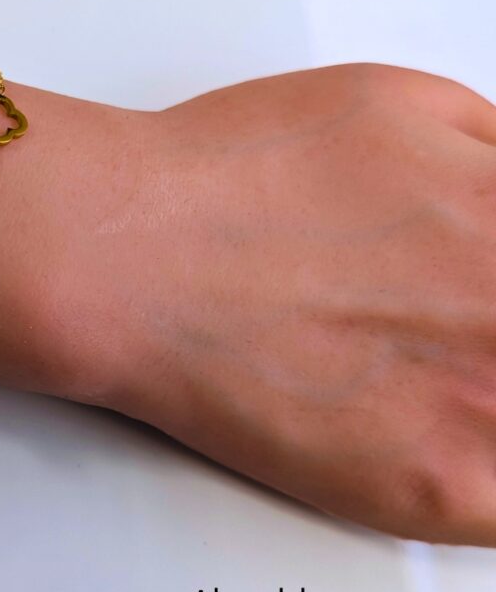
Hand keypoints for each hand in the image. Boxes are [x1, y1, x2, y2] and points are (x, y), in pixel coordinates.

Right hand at [62, 64, 495, 544]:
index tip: (483, 298)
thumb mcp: (399, 102)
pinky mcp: (435, 489)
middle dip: (486, 338)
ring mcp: (489, 406)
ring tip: (407, 370)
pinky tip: (428, 436)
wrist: (132, 259)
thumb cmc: (234, 179)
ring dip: (481, 398)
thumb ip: (491, 148)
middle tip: (440, 330)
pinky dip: (481, 480)